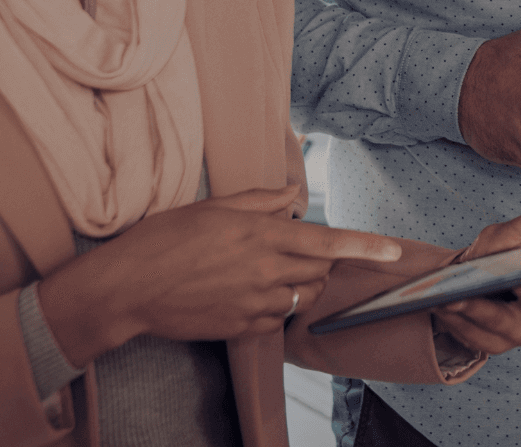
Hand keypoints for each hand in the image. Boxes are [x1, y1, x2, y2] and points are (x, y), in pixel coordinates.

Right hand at [35, 186, 401, 363]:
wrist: (128, 289)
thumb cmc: (163, 240)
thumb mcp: (212, 207)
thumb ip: (259, 201)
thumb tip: (293, 193)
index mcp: (261, 235)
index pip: (328, 241)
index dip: (365, 246)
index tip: (392, 250)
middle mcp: (266, 270)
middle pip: (320, 270)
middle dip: (318, 259)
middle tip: (286, 247)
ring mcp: (256, 303)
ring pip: (302, 295)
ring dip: (298, 283)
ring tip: (261, 269)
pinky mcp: (244, 327)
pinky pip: (277, 317)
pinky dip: (273, 304)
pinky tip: (243, 291)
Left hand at [431, 212, 520, 353]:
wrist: (465, 276)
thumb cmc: (498, 252)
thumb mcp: (518, 231)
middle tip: (513, 282)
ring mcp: (520, 331)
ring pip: (503, 324)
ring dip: (478, 309)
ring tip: (454, 297)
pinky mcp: (495, 345)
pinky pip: (478, 337)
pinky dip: (460, 321)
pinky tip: (445, 307)